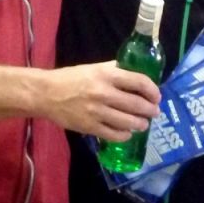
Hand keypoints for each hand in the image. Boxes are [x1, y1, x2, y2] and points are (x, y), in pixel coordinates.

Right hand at [40, 61, 161, 141]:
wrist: (46, 94)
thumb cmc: (71, 78)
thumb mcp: (94, 68)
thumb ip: (114, 70)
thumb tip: (135, 72)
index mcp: (107, 75)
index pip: (139, 82)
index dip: (153, 90)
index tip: (157, 96)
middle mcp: (104, 93)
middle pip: (137, 104)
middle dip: (150, 110)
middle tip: (155, 112)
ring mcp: (97, 112)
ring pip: (128, 122)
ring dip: (140, 124)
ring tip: (143, 124)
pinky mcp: (89, 127)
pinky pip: (114, 134)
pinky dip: (124, 135)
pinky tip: (127, 133)